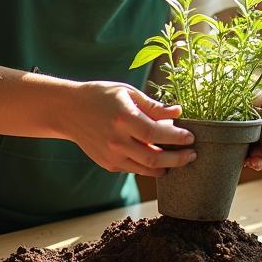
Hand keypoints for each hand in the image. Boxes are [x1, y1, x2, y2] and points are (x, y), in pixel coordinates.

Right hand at [65, 81, 196, 176]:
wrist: (68, 110)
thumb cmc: (100, 96)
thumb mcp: (126, 92)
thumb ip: (152, 106)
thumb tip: (177, 112)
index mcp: (123, 118)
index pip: (156, 133)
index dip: (176, 138)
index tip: (191, 137)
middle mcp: (117, 140)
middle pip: (154, 158)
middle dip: (178, 158)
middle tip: (192, 154)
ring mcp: (111, 155)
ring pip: (146, 169)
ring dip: (166, 167)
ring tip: (179, 160)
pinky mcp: (108, 164)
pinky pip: (134, 169)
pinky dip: (149, 167)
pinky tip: (159, 160)